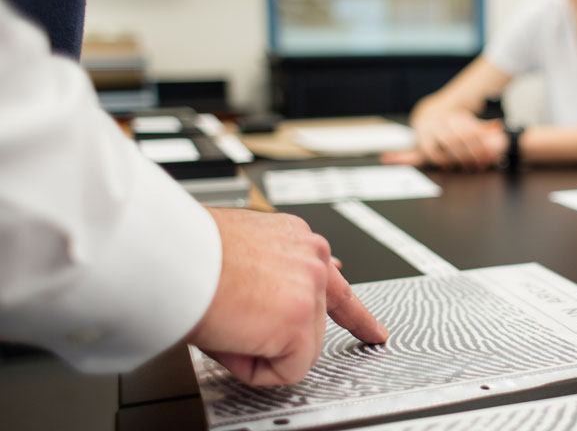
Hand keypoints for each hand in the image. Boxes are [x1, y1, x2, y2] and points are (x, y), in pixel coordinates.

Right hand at [188, 208, 388, 385]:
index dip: (356, 316)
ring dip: (258, 348)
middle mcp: (312, 257)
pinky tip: (231, 337)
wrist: (167, 254)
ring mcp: (312, 289)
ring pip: (298, 350)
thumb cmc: (186, 253)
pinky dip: (254, 369)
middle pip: (312, 325)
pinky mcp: (300, 321)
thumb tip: (274, 306)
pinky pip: (287, 371)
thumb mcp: (239, 253)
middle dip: (280, 338)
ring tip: (225, 318)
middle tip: (235, 322)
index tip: (374, 331)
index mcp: (296, 240)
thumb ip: (270, 275)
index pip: (335, 282)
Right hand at [388, 111, 505, 169]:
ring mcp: (432, 128)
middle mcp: (445, 121)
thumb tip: (500, 127)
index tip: (491, 156)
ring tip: (468, 167)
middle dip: (473, 153)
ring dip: (459, 157)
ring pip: (448, 143)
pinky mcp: (421, 138)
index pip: (472, 131)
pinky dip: (440, 158)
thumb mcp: (466, 122)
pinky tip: (449, 165)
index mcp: (457, 117)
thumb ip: (483, 127)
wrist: (426, 114)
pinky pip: (431, 149)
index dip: (482, 144)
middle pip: (462, 138)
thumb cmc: (450, 123)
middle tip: (481, 165)